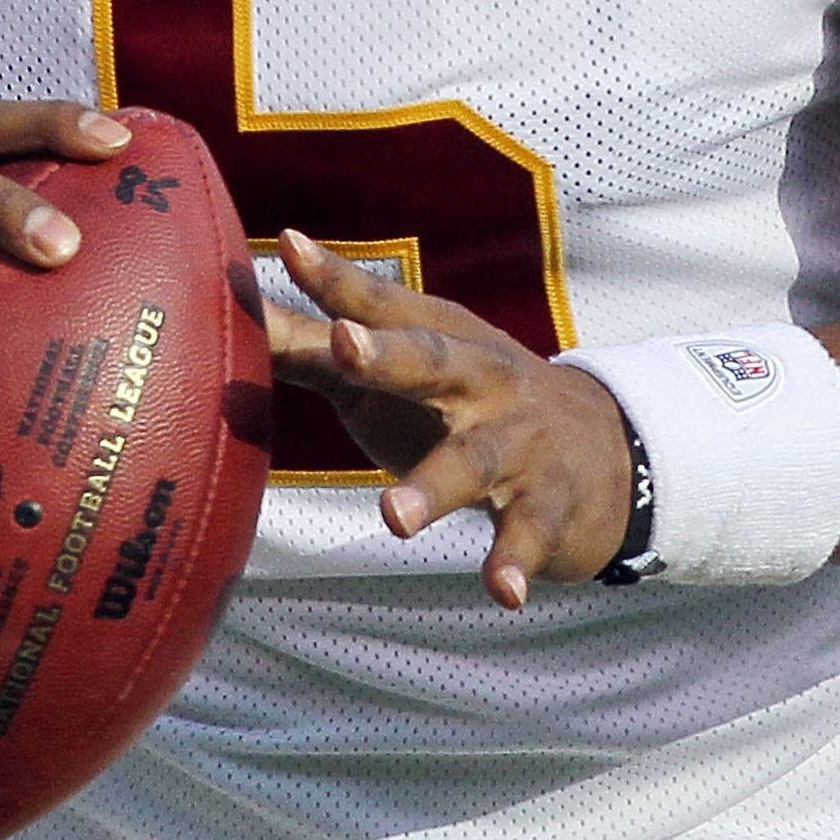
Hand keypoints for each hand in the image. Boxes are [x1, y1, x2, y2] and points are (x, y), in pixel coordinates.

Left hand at [266, 230, 634, 608]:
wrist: (606, 450)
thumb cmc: (468, 402)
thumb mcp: (400, 368)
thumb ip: (315, 347)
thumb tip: (233, 312)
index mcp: (437, 339)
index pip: (379, 304)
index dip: (334, 278)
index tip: (290, 246)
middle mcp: (479, 379)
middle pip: (429, 362)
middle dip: (386, 354)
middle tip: (341, 345)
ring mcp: (518, 440)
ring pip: (473, 459)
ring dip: (435, 486)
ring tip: (393, 518)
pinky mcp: (549, 502)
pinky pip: (528, 532)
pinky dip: (516, 561)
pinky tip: (505, 593)